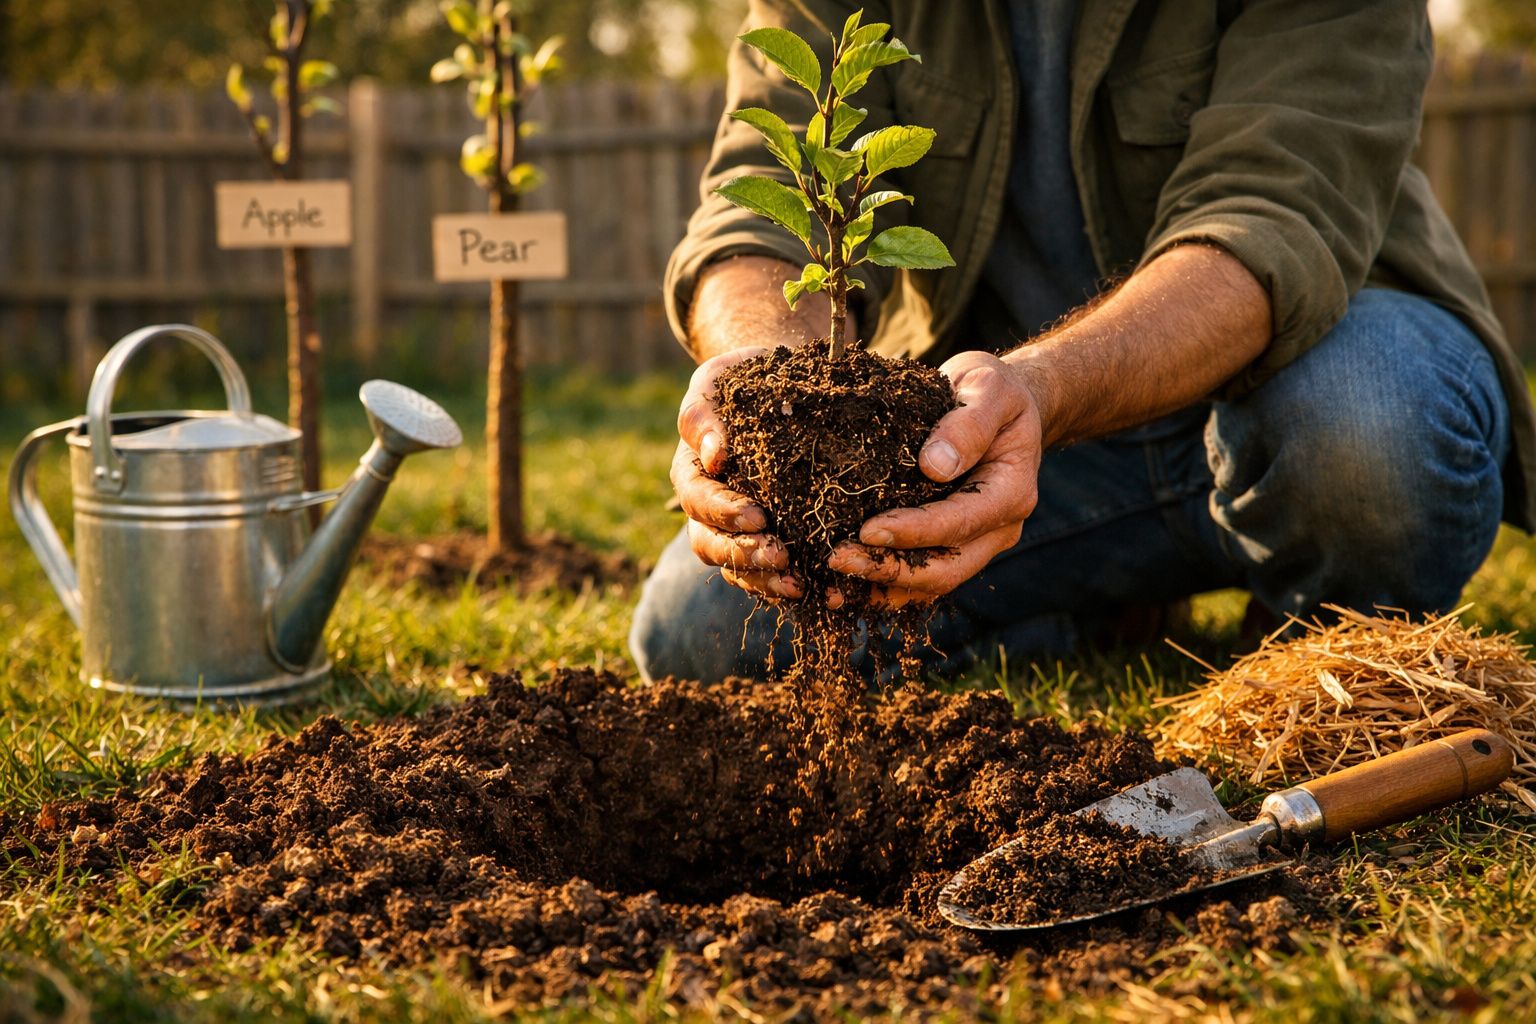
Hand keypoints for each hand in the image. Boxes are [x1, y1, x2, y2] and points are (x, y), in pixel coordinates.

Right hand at [671, 346, 803, 600]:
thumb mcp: (717, 380)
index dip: (723, 512)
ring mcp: (734, 530)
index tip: (757, 515)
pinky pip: (764, 573)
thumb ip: (703, 413)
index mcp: (692, 473)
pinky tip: (815, 590)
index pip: (697, 500)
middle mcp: (707, 509)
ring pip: (735, 567)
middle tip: (781, 557)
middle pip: (710, 543)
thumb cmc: (743, 379)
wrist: (778, 385)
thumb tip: (713, 454)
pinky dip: (783, 584)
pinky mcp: (765, 539)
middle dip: (744, 554)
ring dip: (763, 579)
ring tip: (797, 584)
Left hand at [827, 350, 1043, 605]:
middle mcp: (998, 529)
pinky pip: (917, 577)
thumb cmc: (993, 392)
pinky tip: (840, 585)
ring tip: (830, 583)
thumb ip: (968, 425)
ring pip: (930, 583)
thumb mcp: (989, 389)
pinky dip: (881, 585)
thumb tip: (934, 466)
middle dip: (889, 570)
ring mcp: (976, 544)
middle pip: (945, 569)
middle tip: (836, 559)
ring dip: (880, 586)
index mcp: (1011, 493)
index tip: (867, 530)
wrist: (1002, 408)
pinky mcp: (951, 546)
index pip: (960, 522)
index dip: (913, 531)